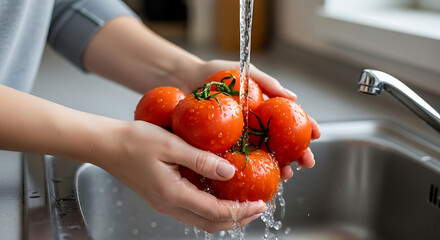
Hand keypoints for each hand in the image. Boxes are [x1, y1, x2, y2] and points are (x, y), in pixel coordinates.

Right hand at [89, 120, 266, 232]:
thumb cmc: (133, 141)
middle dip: (237, 219)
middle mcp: (169, 205)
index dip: (241, 211)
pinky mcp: (161, 196)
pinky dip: (210, 208)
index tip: (260, 203)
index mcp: (173, 194)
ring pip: (201, 220)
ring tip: (242, 204)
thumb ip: (202, 160)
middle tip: (257, 207)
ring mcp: (164, 203)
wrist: (105, 144)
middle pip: (210, 224)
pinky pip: (191, 209)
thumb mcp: (171, 145)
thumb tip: (230, 172)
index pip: (216, 212)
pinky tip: (218, 193)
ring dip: (224, 216)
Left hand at [179, 60, 320, 179]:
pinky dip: (248, 173)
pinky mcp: (221, 149)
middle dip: (297, 155)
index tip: (317, 134)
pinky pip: (236, 163)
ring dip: (278, 168)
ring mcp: (239, 141)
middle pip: (281, 144)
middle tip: (307, 162)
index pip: (289, 120)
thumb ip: (266, 82)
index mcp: (263, 111)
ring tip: (286, 175)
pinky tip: (257, 180)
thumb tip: (293, 96)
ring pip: (263, 158)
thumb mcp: (242, 73)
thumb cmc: (214, 74)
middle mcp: (254, 129)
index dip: (305, 127)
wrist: (183, 80)